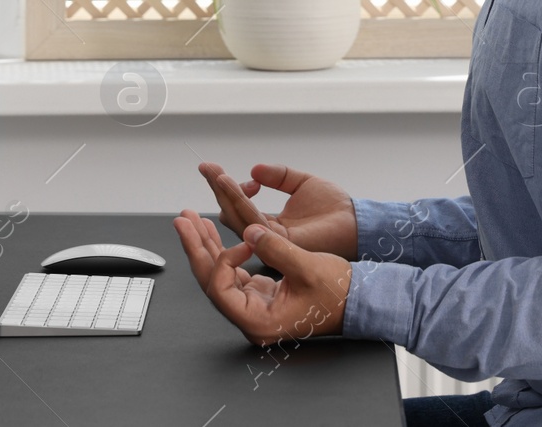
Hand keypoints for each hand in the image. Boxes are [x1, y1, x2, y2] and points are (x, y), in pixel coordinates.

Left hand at [172, 210, 350, 346]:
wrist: (358, 300)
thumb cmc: (338, 295)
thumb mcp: (308, 268)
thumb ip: (276, 249)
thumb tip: (250, 230)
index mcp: (259, 321)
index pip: (221, 291)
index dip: (223, 261)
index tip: (244, 240)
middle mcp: (251, 317)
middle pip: (211, 281)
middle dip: (196, 247)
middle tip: (183, 220)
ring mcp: (254, 305)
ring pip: (219, 274)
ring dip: (206, 245)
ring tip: (192, 220)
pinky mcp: (260, 293)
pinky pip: (233, 271)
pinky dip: (224, 249)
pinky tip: (214, 230)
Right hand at [197, 162, 358, 259]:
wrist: (356, 221)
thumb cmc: (334, 207)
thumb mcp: (302, 183)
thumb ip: (279, 176)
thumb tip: (254, 170)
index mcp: (272, 225)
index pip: (241, 208)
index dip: (228, 189)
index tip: (221, 170)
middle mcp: (268, 235)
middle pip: (233, 214)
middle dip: (217, 189)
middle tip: (205, 168)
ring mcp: (272, 240)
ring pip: (238, 216)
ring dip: (223, 192)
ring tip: (213, 172)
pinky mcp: (279, 241)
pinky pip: (252, 218)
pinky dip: (237, 199)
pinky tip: (228, 183)